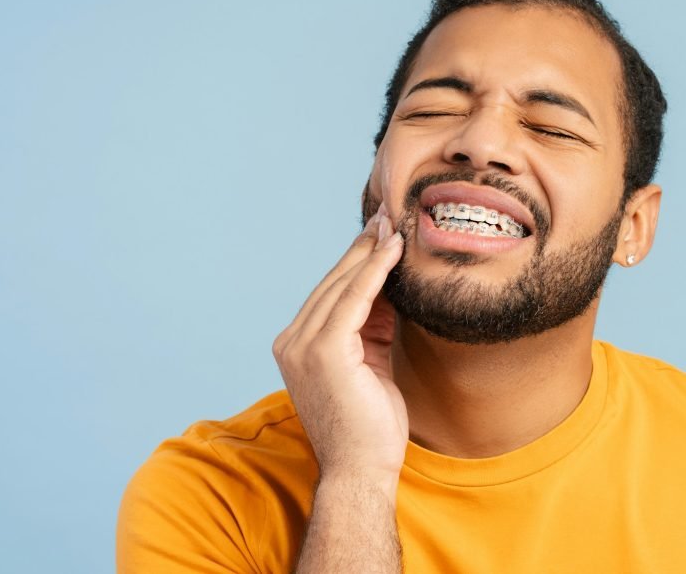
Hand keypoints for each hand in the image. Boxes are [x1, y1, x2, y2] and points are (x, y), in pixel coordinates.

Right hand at [272, 204, 406, 498]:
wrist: (361, 471)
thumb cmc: (370, 426)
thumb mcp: (370, 362)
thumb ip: (372, 326)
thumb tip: (389, 288)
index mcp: (297, 345)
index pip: (330, 293)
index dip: (356, 260)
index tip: (380, 232)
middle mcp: (291, 341)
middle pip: (333, 282)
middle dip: (363, 246)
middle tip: (388, 214)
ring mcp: (303, 345)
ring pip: (343, 284)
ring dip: (371, 251)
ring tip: (394, 222)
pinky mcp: (324, 350)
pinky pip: (355, 298)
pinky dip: (376, 270)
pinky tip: (394, 249)